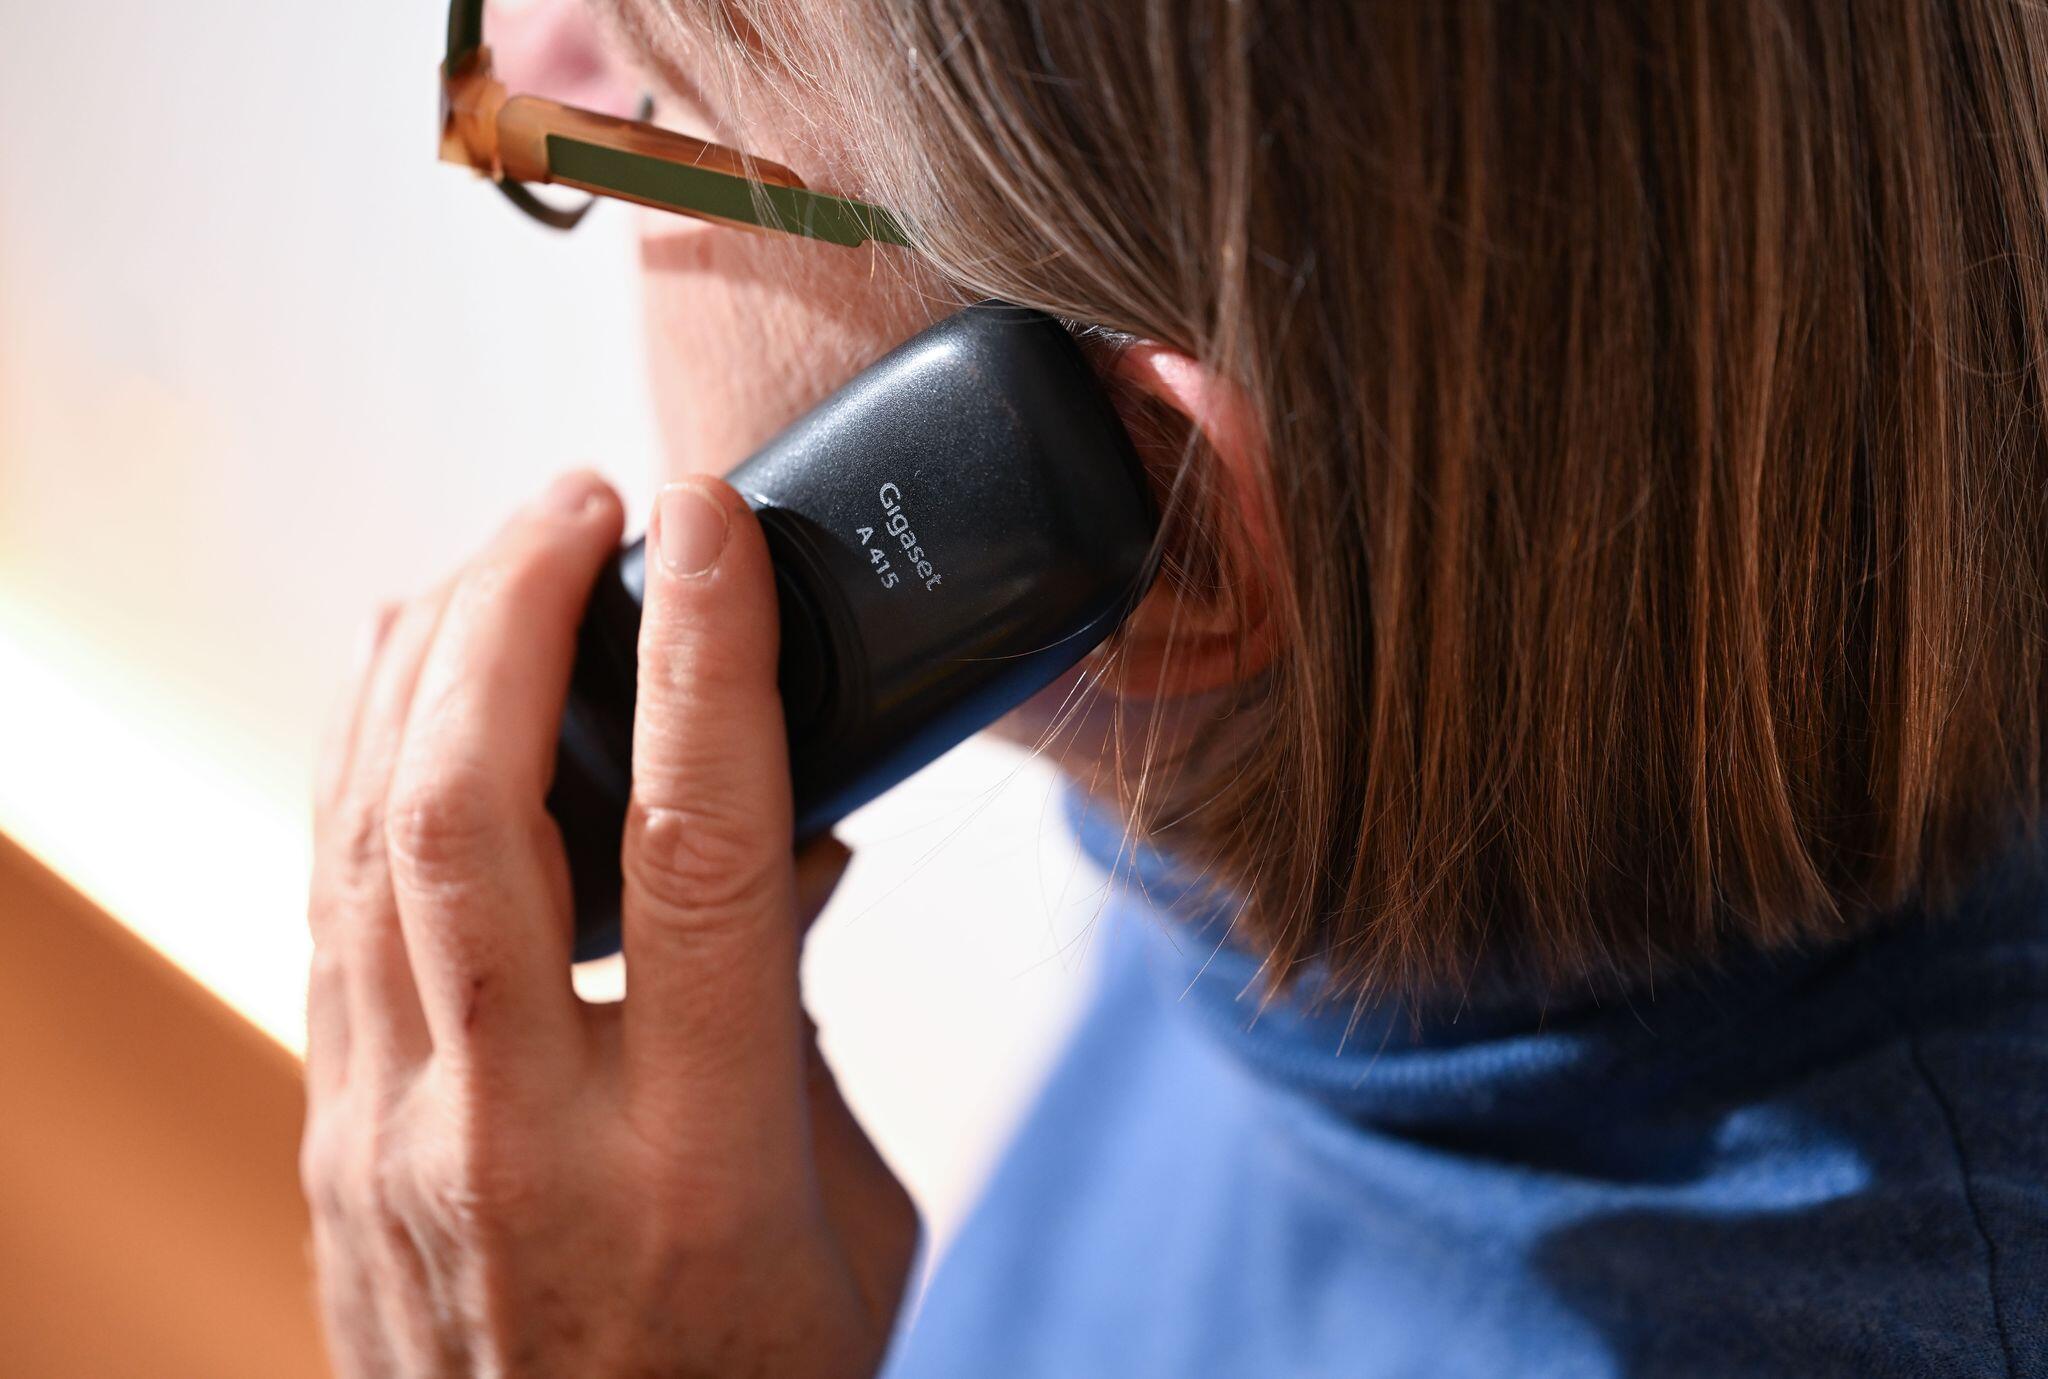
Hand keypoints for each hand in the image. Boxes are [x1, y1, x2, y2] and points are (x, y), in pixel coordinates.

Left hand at [301, 471, 916, 1376]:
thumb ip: (805, 1014)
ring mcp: (398, 1139)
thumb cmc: (755, 1378)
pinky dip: (365, 766)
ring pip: (366, 840)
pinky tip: (406, 689)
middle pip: (468, 811)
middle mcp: (518, 1135)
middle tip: (578, 505)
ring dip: (425, 664)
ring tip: (496, 557)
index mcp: (696, 1156)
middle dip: (511, 612)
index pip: (695, 849)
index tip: (712, 524)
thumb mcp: (848, 1205)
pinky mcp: (337, 1138)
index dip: (707, 656)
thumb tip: (789, 848)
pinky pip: (330, 907)